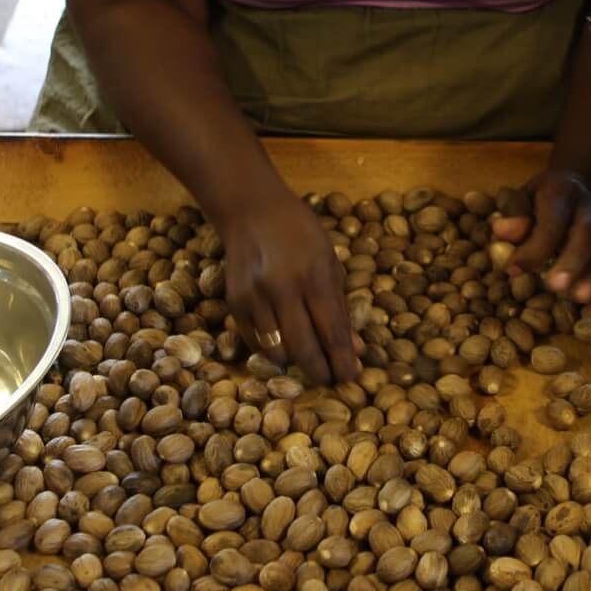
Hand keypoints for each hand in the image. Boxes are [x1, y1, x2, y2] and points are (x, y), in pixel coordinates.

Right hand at [220, 188, 360, 386]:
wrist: (252, 210)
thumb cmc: (301, 234)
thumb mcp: (330, 263)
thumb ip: (341, 308)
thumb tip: (356, 351)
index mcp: (315, 276)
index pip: (333, 332)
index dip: (342, 361)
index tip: (350, 378)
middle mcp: (284, 288)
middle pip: (304, 348)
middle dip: (320, 371)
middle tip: (330, 380)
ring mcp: (256, 296)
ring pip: (277, 350)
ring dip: (296, 363)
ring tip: (309, 363)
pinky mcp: (235, 302)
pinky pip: (255, 341)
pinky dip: (271, 350)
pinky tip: (284, 348)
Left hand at [494, 169, 590, 306]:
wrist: (576, 185)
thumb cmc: (538, 199)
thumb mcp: (520, 196)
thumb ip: (512, 212)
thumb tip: (503, 231)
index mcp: (561, 192)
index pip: (552, 220)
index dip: (535, 247)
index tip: (514, 269)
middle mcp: (588, 209)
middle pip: (589, 233)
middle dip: (573, 261)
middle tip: (555, 286)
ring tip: (578, 298)